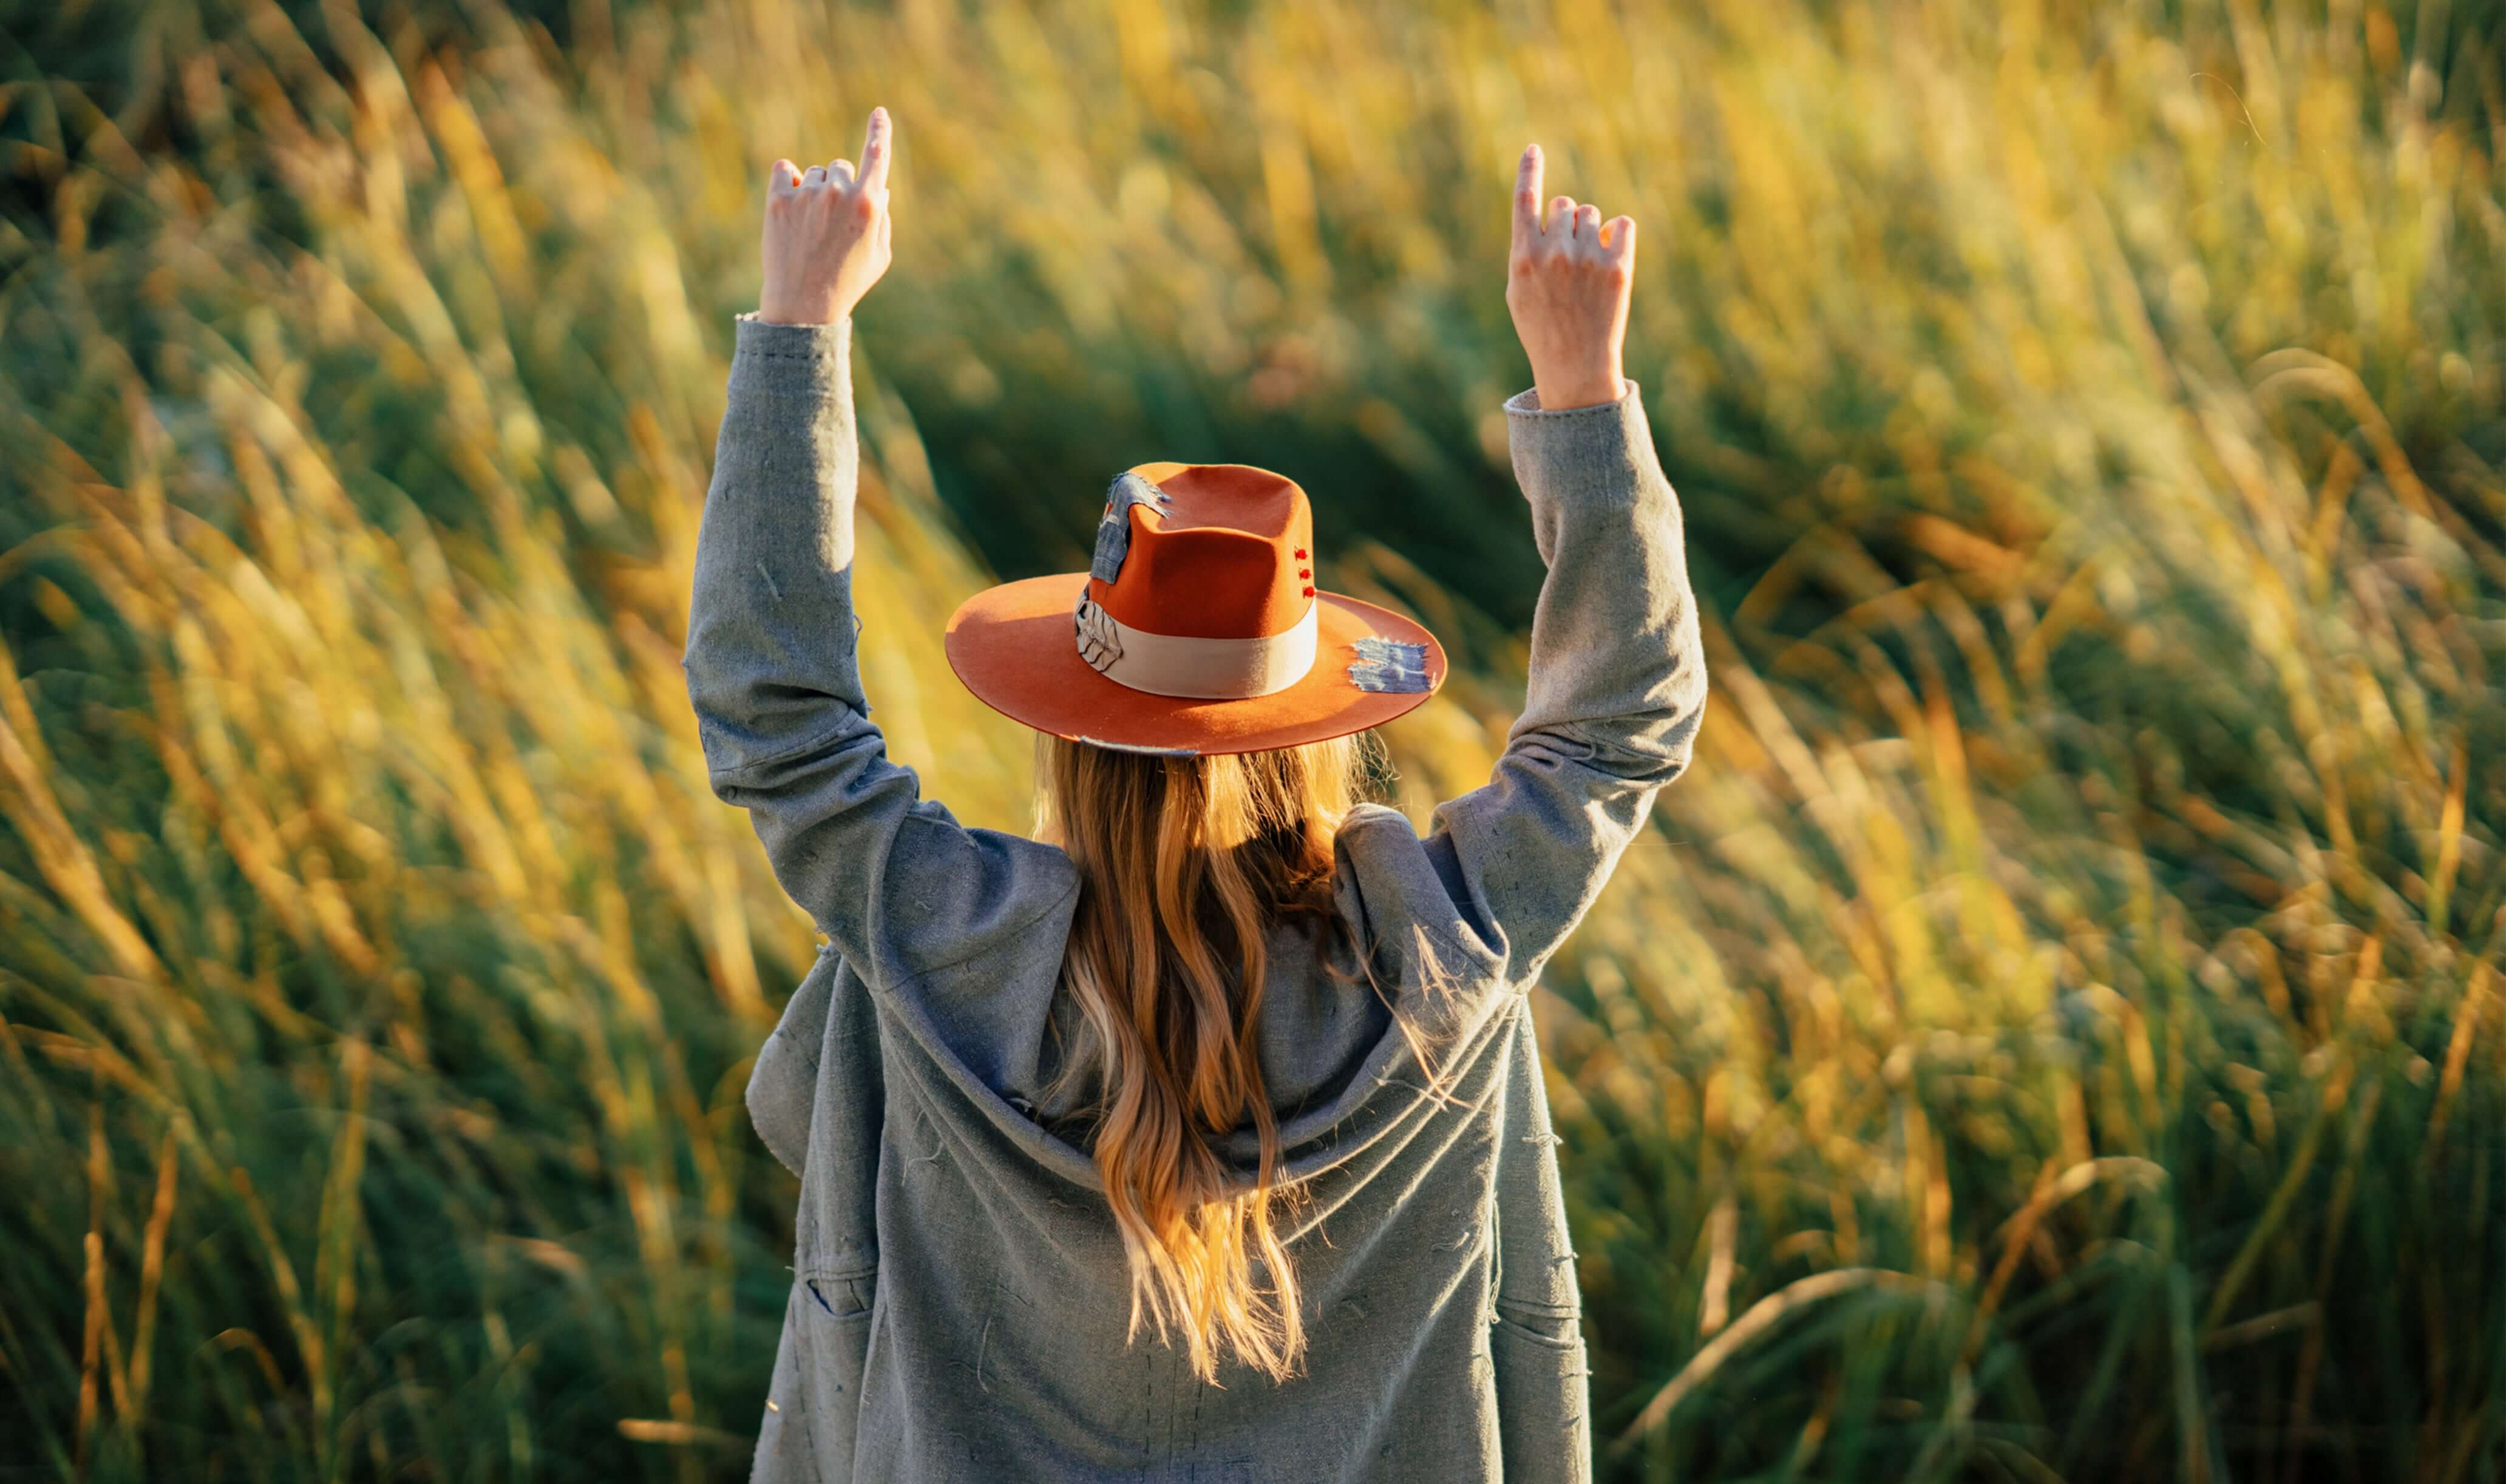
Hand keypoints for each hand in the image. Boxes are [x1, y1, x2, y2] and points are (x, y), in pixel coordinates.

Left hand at [758, 107, 894, 325]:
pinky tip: (790, 205)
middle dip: (840, 185)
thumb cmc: (847, 282)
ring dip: (814, 190)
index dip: (879, 132)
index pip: (876, 157)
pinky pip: (785, 170)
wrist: (802, 305)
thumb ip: (883, 218)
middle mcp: (840, 194)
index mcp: (870, 205)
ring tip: (810, 226)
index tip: (879, 113)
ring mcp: (808, 195)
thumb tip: (880, 187)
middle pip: (841, 166)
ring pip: (815, 173)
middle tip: (832, 220)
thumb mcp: (879, 256)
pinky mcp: (779, 199)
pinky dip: (787, 182)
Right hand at [1503, 143, 1632, 410]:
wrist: (1575, 366)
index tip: (1533, 149)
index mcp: (1523, 257)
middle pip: (1565, 205)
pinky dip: (1618, 235)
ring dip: (1591, 231)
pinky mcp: (1618, 266)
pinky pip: (1622, 224)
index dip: (1528, 171)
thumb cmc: (1543, 327)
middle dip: (1567, 222)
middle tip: (1568, 256)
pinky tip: (1611, 258)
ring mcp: (1586, 259)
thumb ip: (1529, 248)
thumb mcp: (1519, 290)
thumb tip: (1553, 212)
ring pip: (1591, 214)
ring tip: (1587, 267)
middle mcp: (1553, 253)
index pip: (1524, 201)